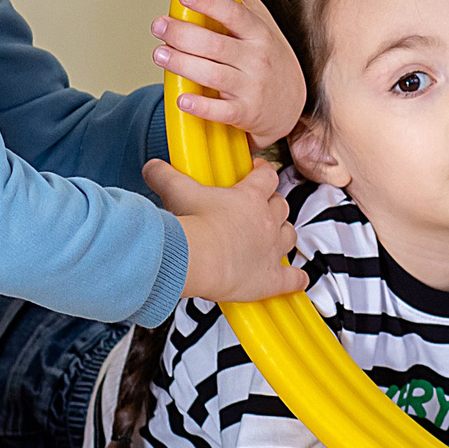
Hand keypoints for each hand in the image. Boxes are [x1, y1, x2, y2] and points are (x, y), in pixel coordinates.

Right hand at [144, 159, 304, 303]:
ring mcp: (272, 249)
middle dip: (273, 206)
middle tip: (261, 209)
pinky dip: (295, 279)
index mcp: (249, 197)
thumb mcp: (177, 192)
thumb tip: (152, 167)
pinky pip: (292, 278)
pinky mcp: (271, 277)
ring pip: (290, 235)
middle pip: (281, 206)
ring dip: (283, 235)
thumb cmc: (192, 226)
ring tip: (273, 238)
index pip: (266, 176)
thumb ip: (165, 176)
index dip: (264, 173)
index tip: (259, 172)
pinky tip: (296, 280)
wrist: (198, 258)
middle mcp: (266, 220)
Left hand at [151, 0, 306, 150]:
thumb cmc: (271, 60)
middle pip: (215, 44)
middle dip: (183, 34)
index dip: (209, 3)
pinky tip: (182, 98)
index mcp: (260, 34)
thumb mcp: (265, 28)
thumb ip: (244, 2)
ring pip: (213, 74)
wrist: (291, 106)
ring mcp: (252, 87)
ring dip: (182, 64)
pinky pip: (221, 111)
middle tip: (158, 25)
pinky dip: (201, 106)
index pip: (234, 14)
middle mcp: (257, 59)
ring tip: (159, 54)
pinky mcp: (246, 114)